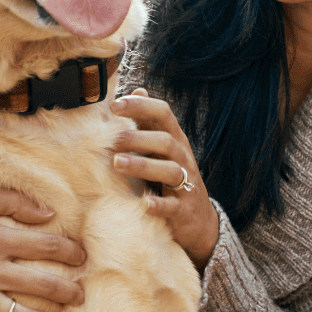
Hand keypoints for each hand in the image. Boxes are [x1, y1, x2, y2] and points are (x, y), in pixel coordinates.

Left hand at [110, 90, 220, 269]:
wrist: (198, 221)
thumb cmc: (172, 179)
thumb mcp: (163, 150)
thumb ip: (149, 123)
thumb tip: (137, 90)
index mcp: (175, 141)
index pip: (163, 114)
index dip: (140, 106)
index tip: (114, 105)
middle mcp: (183, 159)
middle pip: (165, 141)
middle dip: (138, 138)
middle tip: (112, 139)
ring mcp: (186, 184)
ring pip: (169, 170)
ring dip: (142, 165)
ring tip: (116, 164)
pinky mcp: (184, 210)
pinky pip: (173, 206)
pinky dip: (159, 204)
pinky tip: (144, 203)